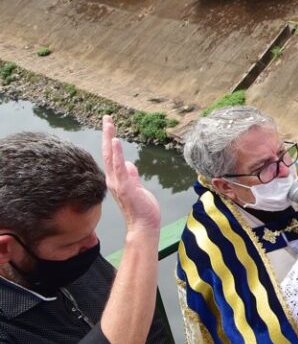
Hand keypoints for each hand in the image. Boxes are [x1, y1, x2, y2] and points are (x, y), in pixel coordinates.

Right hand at [102, 116, 159, 234]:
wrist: (143, 226)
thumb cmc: (141, 209)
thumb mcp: (137, 188)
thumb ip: (132, 176)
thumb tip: (129, 164)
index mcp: (117, 179)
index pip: (111, 156)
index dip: (110, 140)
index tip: (110, 126)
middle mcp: (113, 179)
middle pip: (108, 152)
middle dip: (107, 134)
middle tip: (107, 118)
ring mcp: (118, 183)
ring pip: (111, 157)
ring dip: (110, 139)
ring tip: (109, 124)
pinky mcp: (125, 186)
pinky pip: (119, 167)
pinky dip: (117, 153)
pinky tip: (116, 141)